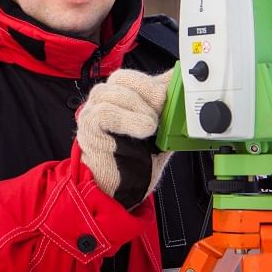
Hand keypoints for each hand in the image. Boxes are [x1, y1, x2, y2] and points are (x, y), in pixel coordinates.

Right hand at [76, 69, 173, 209]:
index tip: (176, 85)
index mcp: (123, 100)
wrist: (119, 193)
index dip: (158, 80)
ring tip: (152, 125)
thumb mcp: (161, 136)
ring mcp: (93, 112)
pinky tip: (142, 129)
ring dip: (138, 105)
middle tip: (163, 103)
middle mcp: (106, 102)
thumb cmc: (136, 164)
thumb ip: (170, 115)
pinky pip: (104, 112)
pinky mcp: (88, 127)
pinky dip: (126, 118)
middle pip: (123, 77)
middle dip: (147, 88)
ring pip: (112, 91)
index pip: (139, 78)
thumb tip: (184, 94)